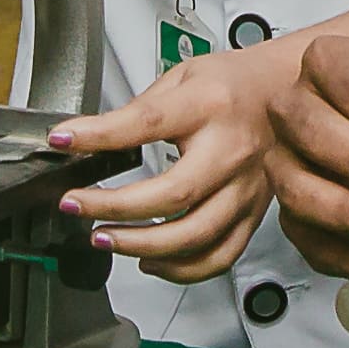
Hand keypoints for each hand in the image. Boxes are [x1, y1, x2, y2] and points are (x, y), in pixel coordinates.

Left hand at [45, 48, 296, 282]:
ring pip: (196, 236)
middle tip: (76, 205)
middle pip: (174, 193)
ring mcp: (247, 188)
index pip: (147, 122)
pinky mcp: (254, 214)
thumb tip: (87, 140)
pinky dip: (180, 269)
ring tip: (104, 238)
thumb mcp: (182, 78)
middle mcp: (233, 150)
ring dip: (142, 245)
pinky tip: (150, 260)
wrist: (285, 94)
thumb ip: (139, 110)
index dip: (99, 135)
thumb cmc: (232, 86)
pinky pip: (219, 256)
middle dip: (116, 207)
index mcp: (210, 106)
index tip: (63, 140)